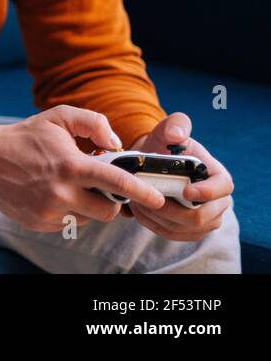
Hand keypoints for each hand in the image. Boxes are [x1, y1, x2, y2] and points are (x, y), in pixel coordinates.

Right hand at [0, 105, 166, 232]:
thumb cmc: (25, 136)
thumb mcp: (58, 117)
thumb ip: (93, 122)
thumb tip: (116, 143)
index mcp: (72, 166)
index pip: (117, 183)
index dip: (142, 192)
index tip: (158, 200)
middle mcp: (62, 193)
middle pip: (107, 211)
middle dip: (110, 201)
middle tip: (99, 187)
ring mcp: (49, 211)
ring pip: (88, 218)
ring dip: (86, 205)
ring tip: (67, 186)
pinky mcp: (39, 223)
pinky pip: (67, 223)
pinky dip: (66, 211)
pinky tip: (50, 193)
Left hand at [121, 113, 233, 241]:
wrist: (154, 164)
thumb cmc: (165, 146)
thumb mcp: (169, 130)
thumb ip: (175, 125)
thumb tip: (176, 135)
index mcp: (218, 176)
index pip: (223, 188)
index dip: (207, 192)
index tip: (185, 192)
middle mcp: (217, 202)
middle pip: (201, 217)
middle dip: (171, 210)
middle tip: (145, 197)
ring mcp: (205, 220)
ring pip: (184, 229)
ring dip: (157, 218)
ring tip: (136, 201)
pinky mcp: (189, 231)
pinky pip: (172, 234)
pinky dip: (153, 225)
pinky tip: (139, 210)